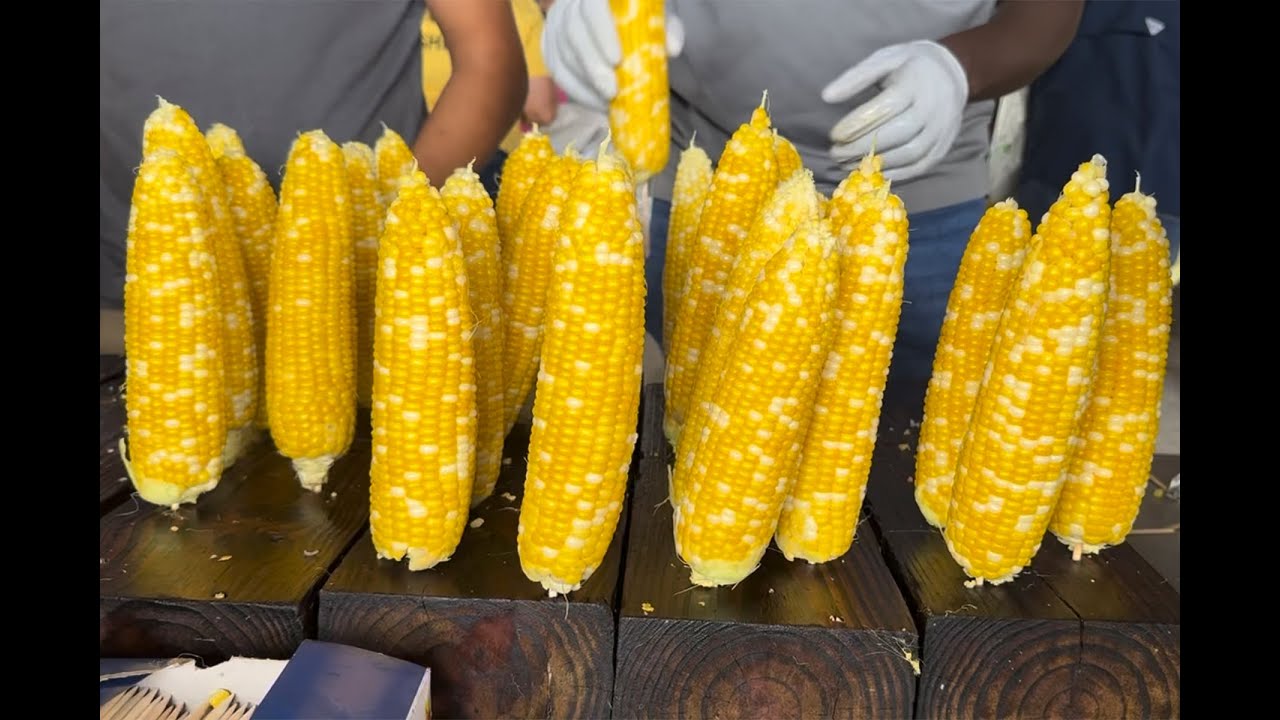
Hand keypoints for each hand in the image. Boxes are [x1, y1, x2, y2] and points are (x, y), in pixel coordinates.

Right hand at [543, 0, 684, 111]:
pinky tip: (597, 105)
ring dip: (585, 86)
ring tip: (608, 105)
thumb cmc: (637, 14)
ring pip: (560, 56)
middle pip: (573, 35)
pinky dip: (578, 92)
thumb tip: (672, 49)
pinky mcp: (549, 47)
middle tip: (613, 93)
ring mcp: (555, 26)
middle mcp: (569, 6)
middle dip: (592, 68)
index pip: (591, 8)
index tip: (617, 61)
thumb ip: (665, 26)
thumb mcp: (654, 14)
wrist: (612, 15)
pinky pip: (557, 72)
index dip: (601, 33)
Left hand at [822, 40, 968, 182]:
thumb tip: (826, 97)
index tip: (834, 135)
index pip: (885, 108)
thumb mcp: (884, 60)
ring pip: (908, 154)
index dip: (857, 124)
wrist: (953, 73)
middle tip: (835, 153)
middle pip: (897, 134)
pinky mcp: (942, 147)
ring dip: (875, 164)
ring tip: (847, 163)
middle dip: (861, 147)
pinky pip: (918, 166)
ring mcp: (941, 130)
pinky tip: (871, 171)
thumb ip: (855, 77)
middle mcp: (933, 108)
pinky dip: (893, 173)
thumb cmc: (909, 67)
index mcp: (916, 83)